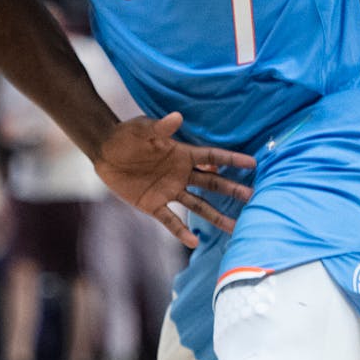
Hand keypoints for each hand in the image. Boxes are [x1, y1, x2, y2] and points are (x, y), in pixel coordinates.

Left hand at [92, 112, 255, 247]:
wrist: (106, 151)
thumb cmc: (128, 135)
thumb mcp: (143, 130)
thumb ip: (161, 128)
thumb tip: (177, 117)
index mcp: (183, 154)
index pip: (212, 158)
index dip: (232, 160)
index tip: (253, 163)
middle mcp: (181, 174)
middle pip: (212, 184)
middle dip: (232, 190)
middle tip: (252, 198)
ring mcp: (169, 191)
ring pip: (198, 205)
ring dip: (215, 216)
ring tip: (234, 227)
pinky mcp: (154, 205)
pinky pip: (171, 220)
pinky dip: (181, 231)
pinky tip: (194, 242)